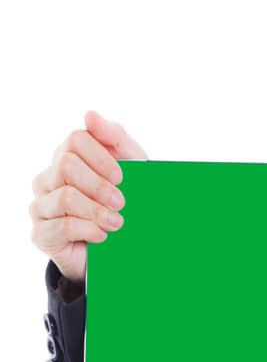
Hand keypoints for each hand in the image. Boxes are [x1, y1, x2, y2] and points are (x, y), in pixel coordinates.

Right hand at [29, 109, 148, 285]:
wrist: (118, 246)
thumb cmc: (122, 199)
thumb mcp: (131, 165)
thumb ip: (114, 137)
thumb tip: (90, 114)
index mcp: (67, 156)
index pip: (75, 139)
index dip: (102, 157)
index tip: (123, 177)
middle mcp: (47, 178)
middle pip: (67, 165)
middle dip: (100, 186)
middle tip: (122, 203)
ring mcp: (40, 205)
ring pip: (65, 197)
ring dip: (97, 211)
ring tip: (117, 222)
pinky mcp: (40, 234)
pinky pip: (61, 226)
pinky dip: (88, 229)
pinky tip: (103, 235)